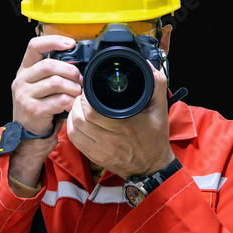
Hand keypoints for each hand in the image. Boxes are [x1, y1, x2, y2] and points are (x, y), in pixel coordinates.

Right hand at [8, 35, 83, 185]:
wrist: (29, 139)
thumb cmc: (40, 111)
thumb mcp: (40, 89)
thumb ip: (52, 74)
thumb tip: (77, 62)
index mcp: (24, 71)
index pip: (34, 46)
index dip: (53, 41)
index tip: (70, 43)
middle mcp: (21, 81)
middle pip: (49, 65)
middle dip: (70, 71)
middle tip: (80, 79)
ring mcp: (25, 96)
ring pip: (56, 82)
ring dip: (73, 87)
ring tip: (77, 94)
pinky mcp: (33, 110)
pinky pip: (59, 100)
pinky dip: (70, 101)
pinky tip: (72, 105)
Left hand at [66, 61, 174, 178]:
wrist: (152, 167)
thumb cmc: (155, 139)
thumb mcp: (160, 108)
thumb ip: (156, 84)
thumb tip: (146, 65)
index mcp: (123, 124)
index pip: (92, 108)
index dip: (86, 96)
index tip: (90, 88)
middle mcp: (108, 138)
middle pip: (80, 116)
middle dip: (78, 102)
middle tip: (84, 95)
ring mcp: (99, 149)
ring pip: (74, 127)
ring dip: (73, 112)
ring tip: (81, 105)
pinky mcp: (93, 156)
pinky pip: (74, 139)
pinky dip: (72, 126)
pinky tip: (78, 119)